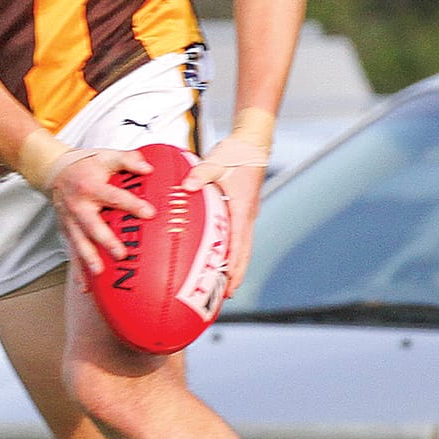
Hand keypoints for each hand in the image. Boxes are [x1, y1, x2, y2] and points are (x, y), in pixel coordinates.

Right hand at [48, 147, 153, 276]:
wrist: (54, 170)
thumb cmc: (86, 164)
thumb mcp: (106, 156)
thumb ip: (127, 160)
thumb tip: (148, 168)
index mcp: (91, 186)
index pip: (114, 196)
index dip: (132, 204)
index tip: (149, 213)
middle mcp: (79, 205)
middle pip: (93, 225)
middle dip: (106, 240)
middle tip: (121, 253)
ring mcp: (70, 220)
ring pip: (79, 242)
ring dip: (88, 259)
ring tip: (99, 273)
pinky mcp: (66, 231)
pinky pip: (71, 252)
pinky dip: (77, 271)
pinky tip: (85, 287)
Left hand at [186, 131, 267, 295]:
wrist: (252, 143)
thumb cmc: (235, 152)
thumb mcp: (216, 161)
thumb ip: (201, 174)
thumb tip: (186, 186)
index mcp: (242, 209)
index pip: (239, 243)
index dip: (233, 264)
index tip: (227, 282)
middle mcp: (247, 216)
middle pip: (244, 253)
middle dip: (236, 275)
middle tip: (226, 296)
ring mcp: (246, 215)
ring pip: (243, 248)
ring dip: (235, 267)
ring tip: (223, 286)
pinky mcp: (242, 211)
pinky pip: (237, 237)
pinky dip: (231, 252)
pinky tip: (219, 260)